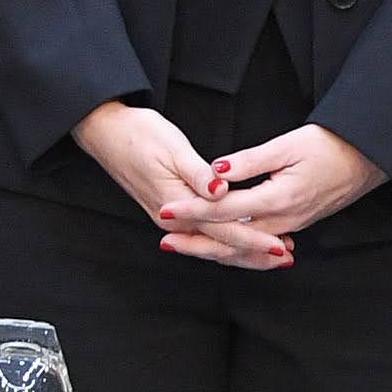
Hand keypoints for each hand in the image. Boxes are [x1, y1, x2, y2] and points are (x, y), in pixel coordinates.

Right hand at [72, 99, 287, 270]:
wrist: (104, 132)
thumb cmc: (137, 134)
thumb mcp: (172, 147)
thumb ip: (198, 173)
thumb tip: (221, 191)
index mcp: (175, 205)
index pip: (222, 230)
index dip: (253, 239)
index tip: (279, 246)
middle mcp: (172, 220)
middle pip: (219, 246)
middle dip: (254, 255)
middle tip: (286, 259)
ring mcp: (170, 218)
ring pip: (212, 244)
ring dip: (243, 252)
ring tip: (273, 256)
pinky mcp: (171, 212)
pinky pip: (204, 235)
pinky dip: (226, 241)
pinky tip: (242, 239)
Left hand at [157, 125, 386, 259]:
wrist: (369, 158)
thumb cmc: (330, 145)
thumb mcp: (288, 145)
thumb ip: (250, 161)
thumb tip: (216, 172)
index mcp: (279, 199)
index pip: (226, 210)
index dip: (193, 210)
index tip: (166, 209)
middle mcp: (285, 220)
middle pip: (232, 238)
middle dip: (196, 241)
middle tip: (164, 239)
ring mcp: (292, 225)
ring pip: (245, 245)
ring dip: (213, 246)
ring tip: (183, 244)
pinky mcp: (296, 224)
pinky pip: (260, 242)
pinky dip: (236, 245)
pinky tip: (219, 244)